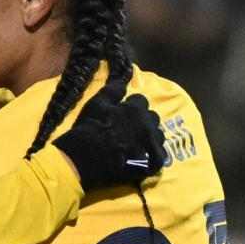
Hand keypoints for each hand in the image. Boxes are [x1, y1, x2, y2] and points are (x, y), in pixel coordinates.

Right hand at [52, 85, 167, 190]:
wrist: (85, 158)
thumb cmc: (88, 129)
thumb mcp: (96, 104)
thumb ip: (113, 91)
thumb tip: (124, 80)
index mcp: (136, 108)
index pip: (141, 102)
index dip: (131, 107)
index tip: (122, 114)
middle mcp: (147, 124)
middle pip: (152, 118)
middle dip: (143, 122)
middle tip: (129, 130)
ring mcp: (149, 144)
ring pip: (158, 137)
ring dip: (150, 138)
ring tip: (138, 145)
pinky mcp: (149, 163)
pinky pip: (159, 158)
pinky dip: (154, 158)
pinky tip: (145, 160)